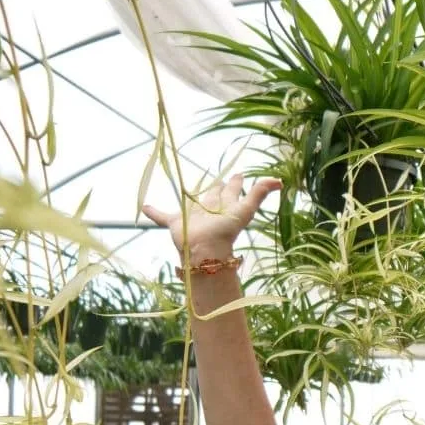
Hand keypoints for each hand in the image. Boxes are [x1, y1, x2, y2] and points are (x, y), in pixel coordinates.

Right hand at [142, 174, 281, 260]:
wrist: (205, 250)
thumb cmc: (226, 231)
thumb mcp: (245, 209)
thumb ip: (259, 193)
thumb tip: (280, 181)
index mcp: (225, 204)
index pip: (232, 189)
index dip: (236, 181)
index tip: (239, 174)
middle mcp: (210, 208)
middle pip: (214, 193)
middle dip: (218, 186)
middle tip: (221, 177)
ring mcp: (192, 216)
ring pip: (190, 202)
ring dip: (189, 196)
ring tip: (187, 187)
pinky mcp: (175, 222)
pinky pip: (161, 216)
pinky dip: (152, 211)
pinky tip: (144, 207)